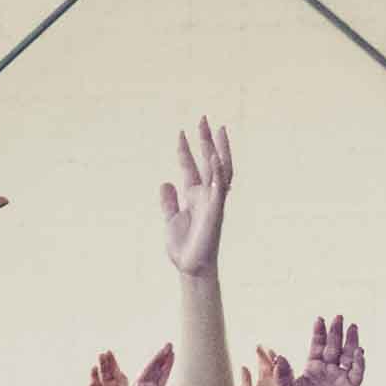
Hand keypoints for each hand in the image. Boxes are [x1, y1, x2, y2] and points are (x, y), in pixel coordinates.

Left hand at [158, 114, 234, 281]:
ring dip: (218, 149)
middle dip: (205, 140)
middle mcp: (206, 194)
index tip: (181, 133)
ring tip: (217, 129)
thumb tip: (165, 182)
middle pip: (208, 161)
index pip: (190, 167)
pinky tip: (215, 157)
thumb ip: (168, 200)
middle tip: (203, 119)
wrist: (190, 266)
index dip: (185, 150)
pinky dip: (218, 172)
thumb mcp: (171, 218)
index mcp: (194, 196)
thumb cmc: (183, 246)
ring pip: (220, 169)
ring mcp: (213, 200)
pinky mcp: (216, 210)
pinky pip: (220, 187)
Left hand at [283, 317, 365, 385]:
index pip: (317, 345)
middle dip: (336, 332)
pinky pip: (357, 372)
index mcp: (312, 366)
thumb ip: (282, 375)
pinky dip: (359, 362)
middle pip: (334, 346)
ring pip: (348, 355)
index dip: (319, 333)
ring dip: (351, 341)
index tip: (319, 319)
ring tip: (353, 327)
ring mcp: (339, 377)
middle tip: (339, 317)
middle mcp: (327, 368)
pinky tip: (359, 351)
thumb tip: (279, 357)